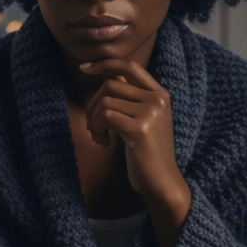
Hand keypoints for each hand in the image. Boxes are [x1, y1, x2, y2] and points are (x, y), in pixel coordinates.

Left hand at [79, 57, 191, 246]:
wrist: (162, 182)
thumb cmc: (147, 153)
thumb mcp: (142, 119)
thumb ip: (128, 98)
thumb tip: (103, 75)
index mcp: (160, 94)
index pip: (129, 66)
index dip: (104, 63)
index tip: (84, 68)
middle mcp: (157, 99)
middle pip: (109, 85)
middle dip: (92, 105)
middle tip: (94, 127)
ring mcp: (150, 113)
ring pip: (104, 101)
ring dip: (93, 121)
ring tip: (100, 138)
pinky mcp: (140, 129)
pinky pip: (105, 116)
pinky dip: (97, 130)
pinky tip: (104, 143)